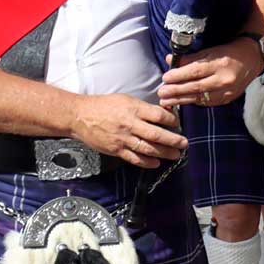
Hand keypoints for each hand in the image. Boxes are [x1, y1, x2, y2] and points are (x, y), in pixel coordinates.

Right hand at [68, 93, 186, 167]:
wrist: (79, 116)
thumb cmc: (103, 106)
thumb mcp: (126, 100)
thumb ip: (143, 108)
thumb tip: (163, 114)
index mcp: (134, 109)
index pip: (159, 116)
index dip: (173, 121)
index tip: (178, 124)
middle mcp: (130, 124)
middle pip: (157, 135)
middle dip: (174, 141)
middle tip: (184, 144)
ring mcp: (123, 139)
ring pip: (148, 149)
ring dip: (164, 153)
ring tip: (175, 155)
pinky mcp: (116, 150)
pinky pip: (134, 158)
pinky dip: (147, 162)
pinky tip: (156, 163)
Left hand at [159, 37, 263, 106]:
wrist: (251, 60)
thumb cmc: (228, 52)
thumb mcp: (211, 50)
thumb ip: (191, 57)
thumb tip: (170, 60)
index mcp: (220, 64)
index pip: (195, 71)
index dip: (179, 75)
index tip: (165, 78)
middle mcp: (224, 79)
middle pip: (196, 87)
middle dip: (176, 91)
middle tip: (161, 93)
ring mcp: (227, 91)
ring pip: (200, 97)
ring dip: (181, 100)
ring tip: (166, 101)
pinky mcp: (228, 99)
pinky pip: (208, 102)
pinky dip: (193, 102)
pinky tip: (182, 101)